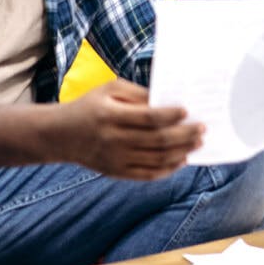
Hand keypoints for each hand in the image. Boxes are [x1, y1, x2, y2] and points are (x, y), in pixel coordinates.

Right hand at [57, 79, 201, 180]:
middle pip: (157, 141)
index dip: (170, 115)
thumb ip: (138, 93)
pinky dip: (168, 169)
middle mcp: (114, 140)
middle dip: (185, 135)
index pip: (148, 118)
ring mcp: (116, 159)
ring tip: (198, 142)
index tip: (187, 111)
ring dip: (182, 152)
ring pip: (156, 159)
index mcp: (111, 116)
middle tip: (202, 128)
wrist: (61, 135)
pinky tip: (182, 159)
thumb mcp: (110, 90)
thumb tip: (168, 100)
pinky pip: (148, 174)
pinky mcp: (117, 172)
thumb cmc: (91, 106)